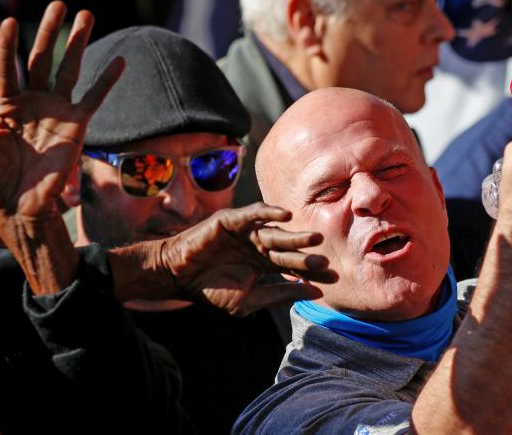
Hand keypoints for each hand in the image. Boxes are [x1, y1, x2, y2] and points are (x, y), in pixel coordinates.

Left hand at [0, 1, 123, 223]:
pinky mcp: (78, 126)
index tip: (11, 21)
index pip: (7, 66)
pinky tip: (119, 62)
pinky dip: (107, 80)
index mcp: (7, 105)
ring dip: (78, 43)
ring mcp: (58, 113)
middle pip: (42, 59)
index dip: (8, 45)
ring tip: (86, 14)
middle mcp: (35, 103)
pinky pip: (95, 99)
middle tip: (59, 4)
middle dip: (49, 32)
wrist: (20, 206)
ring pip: (69, 70)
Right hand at [156, 203, 336, 315]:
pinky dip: (269, 212)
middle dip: (307, 256)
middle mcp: (259, 245)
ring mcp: (247, 232)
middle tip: (327, 262)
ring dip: (296, 236)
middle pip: (289, 251)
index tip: (333, 278)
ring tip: (315, 238)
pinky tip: (286, 215)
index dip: (312, 272)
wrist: (178, 278)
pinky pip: (255, 213)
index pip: (294, 267)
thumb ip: (281, 294)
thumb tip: (315, 292)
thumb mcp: (250, 299)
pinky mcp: (233, 220)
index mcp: (265, 263)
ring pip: (276, 233)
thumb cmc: (211, 291)